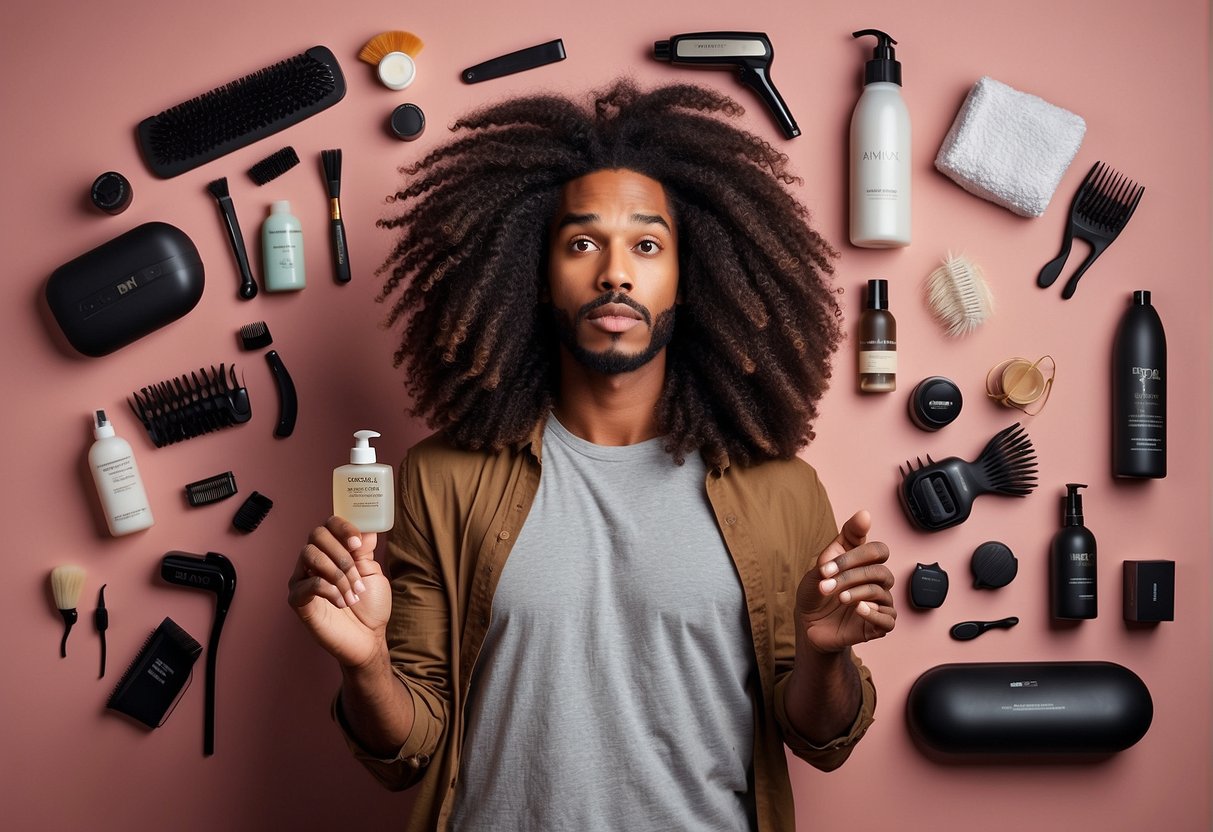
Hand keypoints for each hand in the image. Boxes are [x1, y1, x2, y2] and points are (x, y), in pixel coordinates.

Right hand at [288, 516, 391, 668]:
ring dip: (338, 574)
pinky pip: (308, 583)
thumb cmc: (370, 606)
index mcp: (333, 551)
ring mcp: (303, 578)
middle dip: (342, 555)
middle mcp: (314, 561)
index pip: (328, 525)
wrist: (368, 638)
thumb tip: (367, 528)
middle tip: (357, 577)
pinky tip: (342, 602)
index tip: (358, 544)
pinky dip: (330, 590)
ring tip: (353, 594)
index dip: (343, 528)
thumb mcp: (372, 573)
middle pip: (316, 535)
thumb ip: (365, 551)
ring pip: (310, 555)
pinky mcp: (297, 599)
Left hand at [795, 510, 895, 653]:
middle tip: (827, 584)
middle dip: (851, 575)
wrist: (806, 625)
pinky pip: (889, 619)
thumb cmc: (816, 592)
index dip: (856, 555)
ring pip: (883, 593)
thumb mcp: (822, 564)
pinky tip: (857, 610)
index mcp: (864, 565)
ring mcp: (878, 604)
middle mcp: (875, 582)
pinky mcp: (878, 626)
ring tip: (839, 598)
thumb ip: (843, 541)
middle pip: (880, 571)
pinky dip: (874, 613)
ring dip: (858, 593)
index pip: (878, 550)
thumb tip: (865, 514)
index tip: (826, 565)